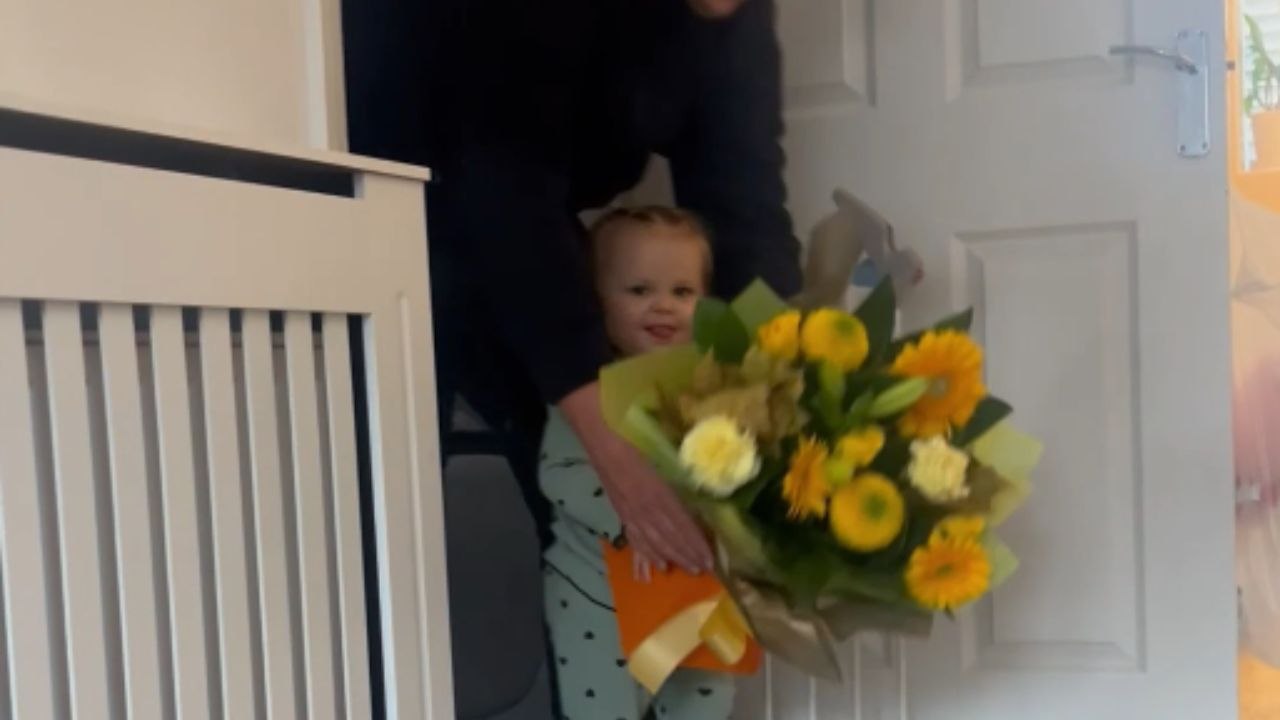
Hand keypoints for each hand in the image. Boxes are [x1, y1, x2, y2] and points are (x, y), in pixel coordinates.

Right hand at [559, 383, 713, 574]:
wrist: (596, 414)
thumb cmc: (634, 419)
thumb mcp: (666, 438)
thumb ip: (688, 461)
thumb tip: (713, 480)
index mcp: (655, 484)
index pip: (680, 520)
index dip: (695, 540)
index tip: (713, 557)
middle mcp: (641, 500)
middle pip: (667, 534)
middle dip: (686, 552)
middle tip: (706, 569)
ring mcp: (627, 504)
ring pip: (651, 537)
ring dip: (670, 554)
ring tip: (687, 568)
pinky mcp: (617, 502)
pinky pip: (632, 532)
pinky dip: (643, 549)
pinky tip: (652, 563)